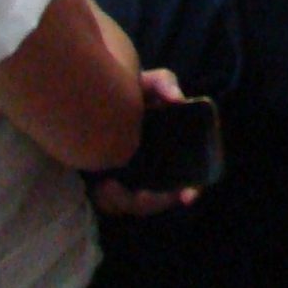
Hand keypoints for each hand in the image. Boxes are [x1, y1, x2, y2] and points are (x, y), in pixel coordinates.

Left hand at [91, 68, 194, 217]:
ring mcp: (135, 179)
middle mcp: (157, 169)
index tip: (187, 196)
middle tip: (140, 195)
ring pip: (136, 205)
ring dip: (125, 202)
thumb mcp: (150, 83)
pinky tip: (100, 185)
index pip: (192, 177)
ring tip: (107, 186)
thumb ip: (166, 83)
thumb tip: (178, 99)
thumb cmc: (129, 91)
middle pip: (163, 198)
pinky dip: (110, 200)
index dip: (193, 188)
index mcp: (173, 151)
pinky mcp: (112, 185)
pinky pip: (114, 204)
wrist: (94, 101)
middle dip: (153, 202)